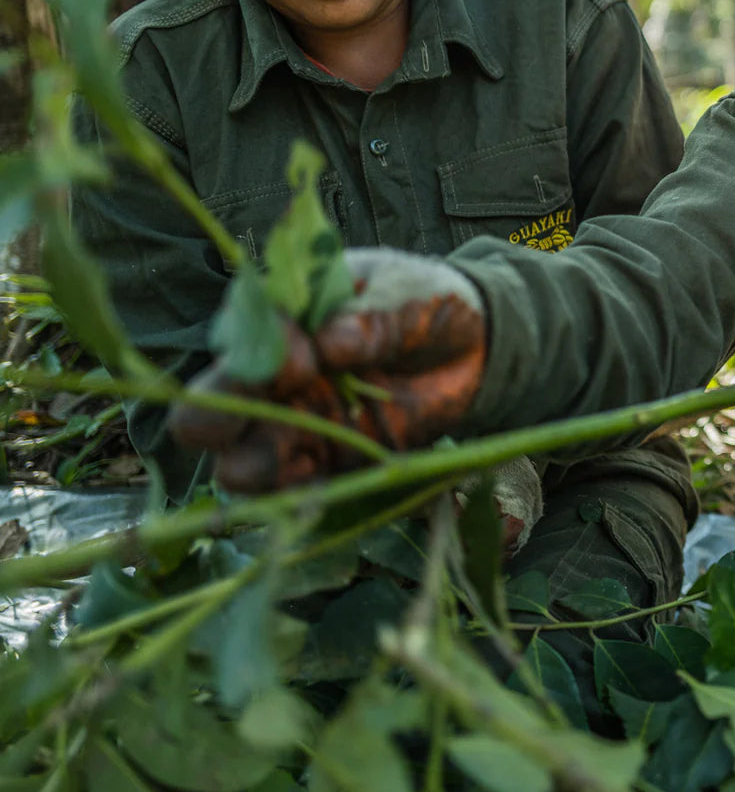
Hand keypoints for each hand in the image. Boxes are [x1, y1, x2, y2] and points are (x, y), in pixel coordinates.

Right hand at [168, 250, 486, 491]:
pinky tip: (324, 483)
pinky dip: (296, 498)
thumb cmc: (421, 302)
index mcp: (280, 316)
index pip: (236, 336)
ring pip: (235, 461)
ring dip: (252, 464)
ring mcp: (292, 424)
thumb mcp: (404, 293)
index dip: (258, 352)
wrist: (471, 347)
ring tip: (298, 452)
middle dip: (218, 413)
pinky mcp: (324, 464)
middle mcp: (270, 375)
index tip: (304, 357)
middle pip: (206, 407)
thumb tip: (332, 342)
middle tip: (272, 413)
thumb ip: (371, 316)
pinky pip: (289, 494)